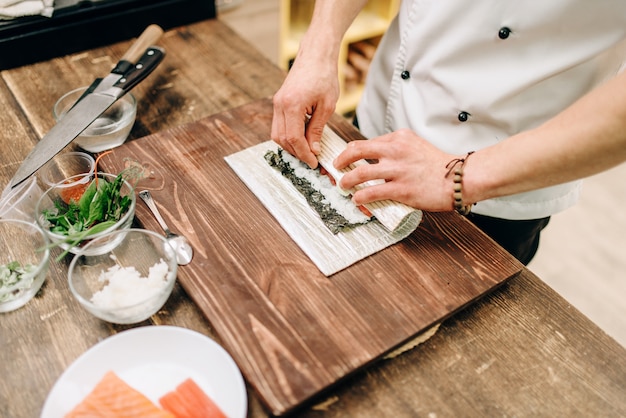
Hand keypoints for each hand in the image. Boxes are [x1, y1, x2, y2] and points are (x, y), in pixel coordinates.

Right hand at [271, 51, 338, 167]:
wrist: (315, 55)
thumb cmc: (324, 76)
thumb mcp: (327, 105)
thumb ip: (317, 129)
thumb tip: (314, 149)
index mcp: (292, 105)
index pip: (294, 139)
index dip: (304, 154)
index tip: (314, 162)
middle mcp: (280, 105)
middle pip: (282, 139)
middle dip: (296, 152)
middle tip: (311, 159)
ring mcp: (277, 103)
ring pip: (277, 134)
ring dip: (291, 145)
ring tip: (307, 150)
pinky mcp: (279, 102)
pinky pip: (279, 125)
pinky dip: (288, 135)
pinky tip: (302, 137)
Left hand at [333, 129, 455, 211]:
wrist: (459, 178)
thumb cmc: (439, 166)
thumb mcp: (416, 146)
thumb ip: (398, 149)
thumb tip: (378, 159)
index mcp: (399, 138)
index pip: (367, 142)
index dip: (351, 151)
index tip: (345, 157)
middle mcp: (396, 151)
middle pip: (357, 151)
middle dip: (341, 160)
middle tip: (336, 167)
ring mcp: (397, 170)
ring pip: (360, 173)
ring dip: (347, 180)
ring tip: (343, 186)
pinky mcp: (401, 189)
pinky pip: (372, 193)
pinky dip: (360, 197)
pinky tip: (357, 200)